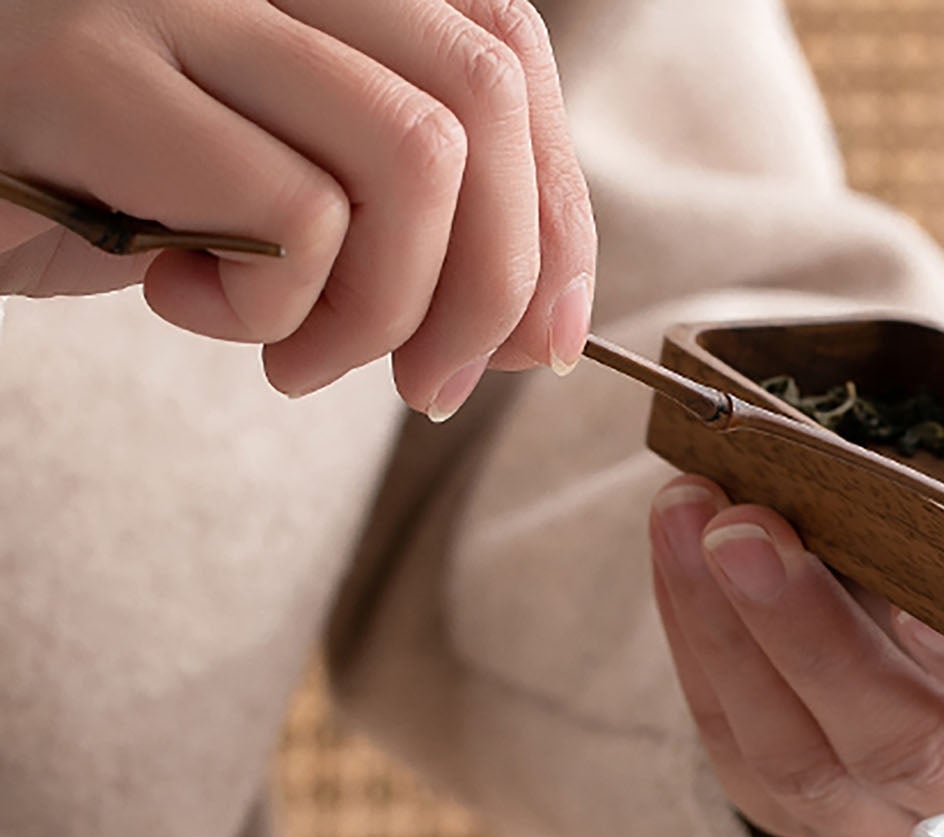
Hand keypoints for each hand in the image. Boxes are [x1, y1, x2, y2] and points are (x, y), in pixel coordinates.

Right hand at [0, 0, 594, 414]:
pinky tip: (183, 302)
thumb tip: (539, 328)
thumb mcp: (282, 189)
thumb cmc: (107, 184)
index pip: (506, 47)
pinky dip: (270, 313)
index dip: (557, 212)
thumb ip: (411, 222)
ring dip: (379, 313)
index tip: (542, 338)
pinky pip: (295, 218)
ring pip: (413, 160)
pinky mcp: (92, 69)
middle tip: (424, 386)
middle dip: (491, 288)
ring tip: (290, 354)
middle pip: (482, 100)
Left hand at [649, 366, 943, 836]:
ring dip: (729, 639)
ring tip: (685, 519)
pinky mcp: (823, 828)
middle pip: (899, 744)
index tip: (919, 597)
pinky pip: (749, 764)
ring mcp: (904, 830)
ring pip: (804, 763)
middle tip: (743, 529)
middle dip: (809, 636)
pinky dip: (704, 662)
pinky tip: (680, 570)